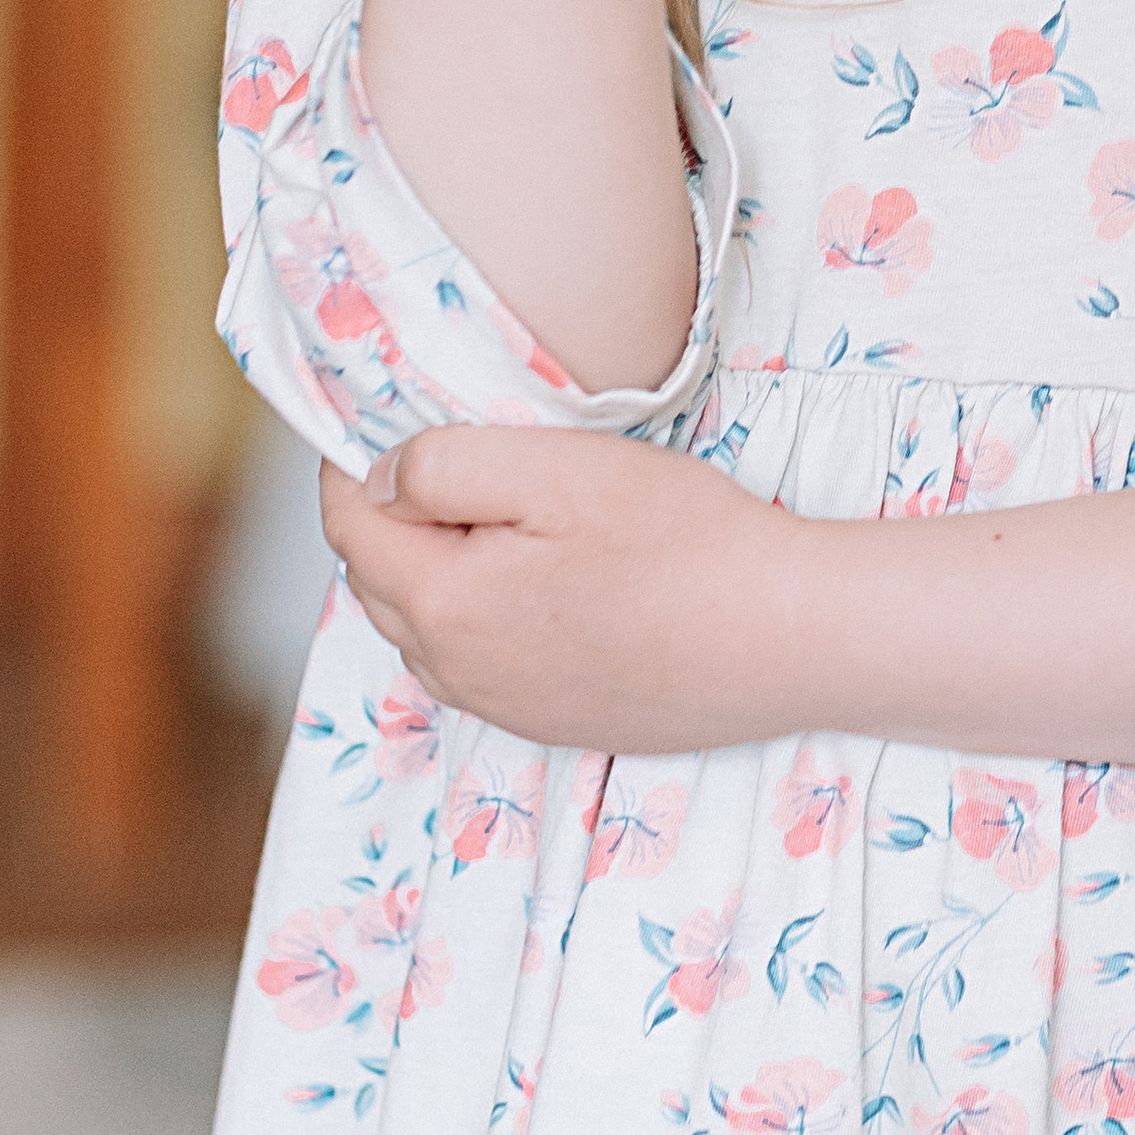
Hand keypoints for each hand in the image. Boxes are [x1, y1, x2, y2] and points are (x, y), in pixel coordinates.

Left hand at [320, 432, 792, 751]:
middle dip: (389, 515)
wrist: (785, 637)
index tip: (377, 413)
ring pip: (426, 627)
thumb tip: (376, 476)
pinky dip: (478, 616)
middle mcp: (458, 672)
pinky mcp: (551, 722)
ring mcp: (504, 706)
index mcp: (444, 606)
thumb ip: (446, 466)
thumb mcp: (559, 468)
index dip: (349, 460)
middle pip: (379, 580)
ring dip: (432, 569)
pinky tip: (539, 578)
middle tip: (442, 452)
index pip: (349, 525)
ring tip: (492, 511)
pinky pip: (479, 663)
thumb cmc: (682, 541)